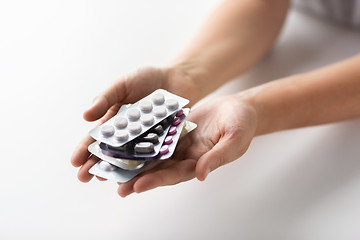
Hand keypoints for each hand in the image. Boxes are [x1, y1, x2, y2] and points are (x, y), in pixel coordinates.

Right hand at [71, 66, 198, 181]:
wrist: (177, 78)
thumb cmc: (146, 79)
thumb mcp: (122, 85)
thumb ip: (105, 99)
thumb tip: (85, 115)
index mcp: (113, 121)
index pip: (95, 137)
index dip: (84, 149)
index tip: (74, 162)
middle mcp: (127, 134)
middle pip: (109, 152)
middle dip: (96, 165)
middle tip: (84, 178)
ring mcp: (145, 140)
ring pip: (129, 158)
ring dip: (119, 170)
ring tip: (109, 180)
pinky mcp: (163, 143)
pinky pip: (153, 155)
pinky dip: (145, 164)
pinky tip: (138, 174)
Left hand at [117, 94, 257, 196]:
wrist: (239, 108)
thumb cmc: (242, 124)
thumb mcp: (234, 139)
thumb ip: (218, 157)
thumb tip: (201, 174)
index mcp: (200, 162)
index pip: (176, 174)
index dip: (158, 180)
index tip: (138, 186)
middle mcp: (186, 156)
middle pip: (160, 169)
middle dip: (139, 178)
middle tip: (118, 187)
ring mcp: (179, 143)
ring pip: (155, 154)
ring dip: (136, 161)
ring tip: (115, 168)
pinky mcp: (175, 129)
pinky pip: (156, 134)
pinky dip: (142, 138)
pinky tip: (125, 140)